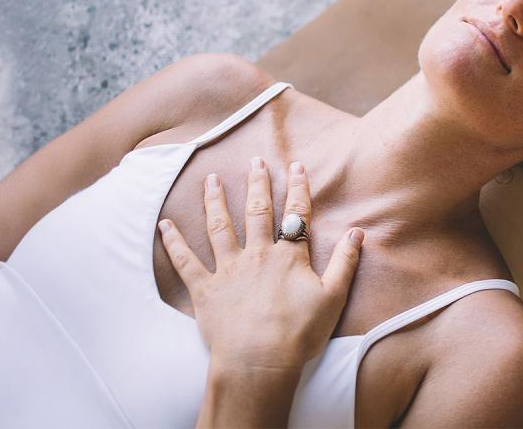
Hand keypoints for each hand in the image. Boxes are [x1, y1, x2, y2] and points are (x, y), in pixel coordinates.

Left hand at [157, 158, 362, 377]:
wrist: (259, 361)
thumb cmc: (299, 334)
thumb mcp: (333, 298)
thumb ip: (345, 263)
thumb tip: (358, 232)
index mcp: (288, 257)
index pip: (296, 215)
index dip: (298, 189)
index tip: (296, 166)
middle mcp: (256, 255)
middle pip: (257, 212)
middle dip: (256, 184)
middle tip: (255, 161)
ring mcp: (228, 271)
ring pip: (219, 227)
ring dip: (215, 201)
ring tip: (211, 179)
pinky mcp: (205, 290)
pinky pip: (185, 262)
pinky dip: (174, 242)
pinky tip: (164, 224)